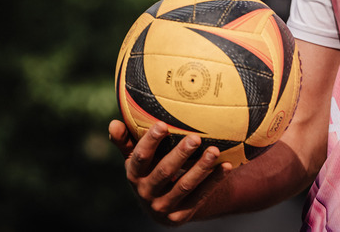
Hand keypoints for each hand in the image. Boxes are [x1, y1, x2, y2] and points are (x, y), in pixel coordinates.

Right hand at [108, 120, 231, 225]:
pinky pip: (199, 197)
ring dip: (201, 168)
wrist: (164, 205)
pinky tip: (227, 166)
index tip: (162, 124)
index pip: (140, 158)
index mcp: (134, 174)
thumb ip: (126, 142)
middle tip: (195, 138)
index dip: (150, 142)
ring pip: (184, 186)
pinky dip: (214, 181)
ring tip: (214, 151)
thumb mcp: (137, 159)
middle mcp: (146, 192)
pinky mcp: (180, 216)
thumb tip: (113, 123)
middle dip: (179, 155)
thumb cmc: (151, 170)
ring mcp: (163, 206)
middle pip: (164, 172)